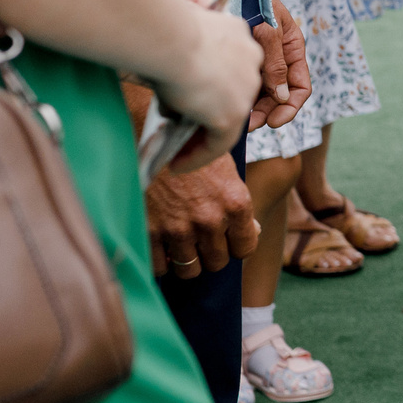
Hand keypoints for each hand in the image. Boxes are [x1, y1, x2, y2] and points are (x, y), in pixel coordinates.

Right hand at [144, 157, 256, 277]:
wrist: (151, 133)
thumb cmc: (192, 146)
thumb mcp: (226, 168)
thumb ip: (238, 203)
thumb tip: (253, 231)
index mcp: (235, 203)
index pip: (245, 248)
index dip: (236, 246)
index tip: (227, 240)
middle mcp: (210, 220)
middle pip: (217, 262)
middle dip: (210, 254)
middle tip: (200, 241)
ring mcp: (178, 228)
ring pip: (189, 270)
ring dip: (186, 260)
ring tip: (180, 245)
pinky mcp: (149, 231)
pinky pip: (158, 267)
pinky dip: (159, 261)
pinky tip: (160, 246)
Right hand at [150, 0, 262, 176]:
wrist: (167, 35)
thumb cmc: (159, 30)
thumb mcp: (174, 42)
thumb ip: (179, 63)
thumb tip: (171, 94)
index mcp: (238, 34)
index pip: (229, 67)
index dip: (211, 87)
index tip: (190, 101)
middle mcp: (251, 58)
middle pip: (232, 94)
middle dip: (209, 114)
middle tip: (185, 133)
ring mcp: (247, 87)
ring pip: (227, 119)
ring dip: (203, 140)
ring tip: (179, 157)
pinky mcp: (234, 112)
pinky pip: (219, 142)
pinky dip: (199, 156)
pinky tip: (178, 165)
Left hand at [248, 0, 312, 130]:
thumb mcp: (269, 29)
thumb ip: (276, 62)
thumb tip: (283, 95)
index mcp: (292, 49)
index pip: (301, 86)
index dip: (290, 107)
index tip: (274, 122)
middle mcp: (278, 57)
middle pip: (279, 94)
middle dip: (266, 111)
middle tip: (247, 125)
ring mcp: (259, 58)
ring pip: (260, 91)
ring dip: (251, 106)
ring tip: (235, 117)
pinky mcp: (239, 56)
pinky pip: (243, 81)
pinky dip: (238, 92)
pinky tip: (224, 100)